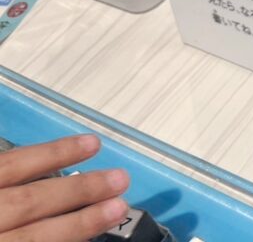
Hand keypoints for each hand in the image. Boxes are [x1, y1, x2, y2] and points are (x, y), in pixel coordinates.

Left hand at [0, 135, 128, 241]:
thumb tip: (80, 233)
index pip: (33, 238)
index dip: (78, 224)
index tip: (115, 211)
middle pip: (28, 202)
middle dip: (78, 189)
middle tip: (118, 180)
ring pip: (11, 170)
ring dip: (56, 155)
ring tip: (93, 144)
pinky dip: (28, 151)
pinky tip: (48, 144)